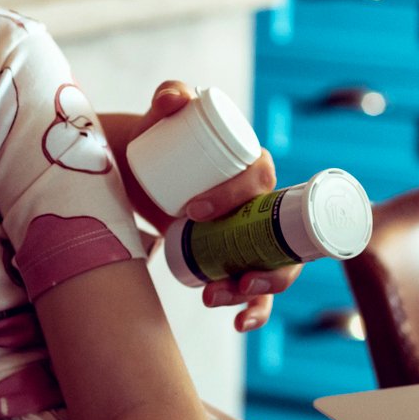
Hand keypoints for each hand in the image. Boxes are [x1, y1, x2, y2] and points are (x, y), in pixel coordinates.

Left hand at [113, 81, 296, 330]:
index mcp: (253, 167)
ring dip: (257, 291)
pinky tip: (238, 324)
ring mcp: (251, 235)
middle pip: (280, 236)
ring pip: (272, 267)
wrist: (139, 172)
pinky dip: (255, 310)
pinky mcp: (236, 258)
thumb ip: (169, 95)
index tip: (194, 211)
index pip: (261, 179)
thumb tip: (177, 100)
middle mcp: (262, 204)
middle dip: (265, 265)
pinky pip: (258, 290)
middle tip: (226, 276)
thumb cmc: (159, 139)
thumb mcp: (162, 115)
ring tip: (216, 298)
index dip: (236, 196)